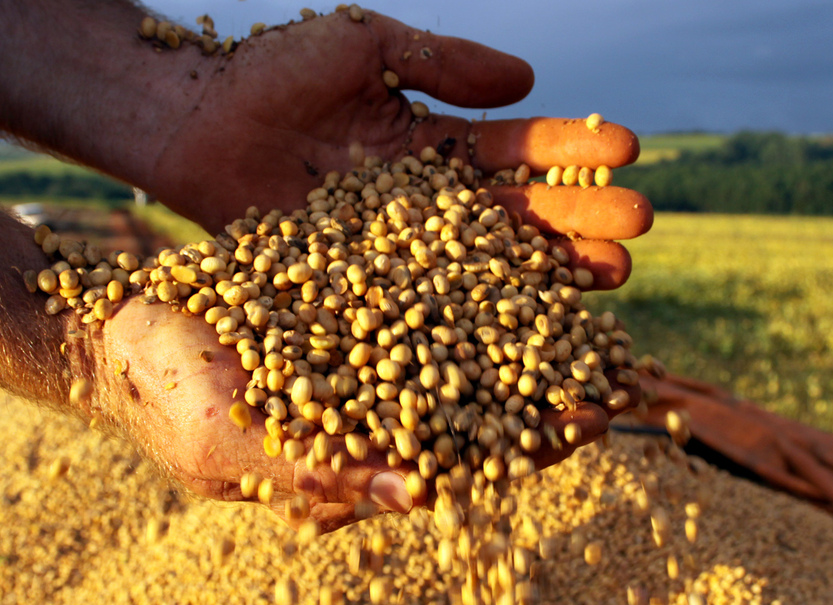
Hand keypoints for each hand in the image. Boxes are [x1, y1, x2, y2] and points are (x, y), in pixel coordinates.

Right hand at [92, 298, 631, 533]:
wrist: (121, 322)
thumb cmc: (163, 395)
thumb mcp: (230, 445)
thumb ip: (322, 473)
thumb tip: (426, 497)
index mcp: (364, 461)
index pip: (465, 465)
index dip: (529, 446)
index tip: (588, 420)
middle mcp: (383, 408)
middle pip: (487, 404)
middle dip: (552, 385)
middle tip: (618, 360)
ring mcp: (377, 348)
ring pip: (471, 338)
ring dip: (530, 319)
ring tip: (592, 285)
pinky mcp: (364, 292)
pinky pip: (433, 282)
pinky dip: (477, 267)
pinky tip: (521, 237)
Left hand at [150, 9, 650, 290]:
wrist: (191, 122)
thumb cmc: (271, 72)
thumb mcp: (365, 48)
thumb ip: (442, 61)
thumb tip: (530, 79)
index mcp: (433, 141)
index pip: (516, 148)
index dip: (571, 148)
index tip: (627, 148)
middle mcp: (426, 202)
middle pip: (518, 213)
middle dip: (581, 217)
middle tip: (641, 225)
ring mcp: (398, 250)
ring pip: (488, 265)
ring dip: (551, 270)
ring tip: (613, 277)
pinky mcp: (363, 288)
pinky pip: (429, 303)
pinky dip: (477, 318)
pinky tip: (525, 328)